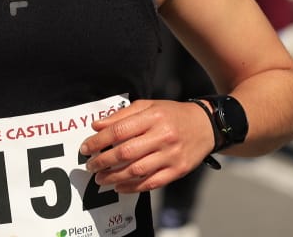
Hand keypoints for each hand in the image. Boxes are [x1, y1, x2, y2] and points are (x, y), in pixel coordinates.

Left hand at [79, 99, 213, 193]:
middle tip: (90, 166)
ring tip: (100, 178)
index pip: (119, 130)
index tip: (86, 147)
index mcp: (153, 117)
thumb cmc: (172, 114)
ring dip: (114, 177)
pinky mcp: (177, 171)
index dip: (99, 141)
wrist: (206, 126)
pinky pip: (151, 183)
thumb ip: (122, 115)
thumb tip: (97, 126)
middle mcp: (163, 136)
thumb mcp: (149, 106)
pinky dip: (132, 187)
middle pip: (126, 152)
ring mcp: (171, 155)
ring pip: (136, 170)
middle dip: (103, 161)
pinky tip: (119, 187)